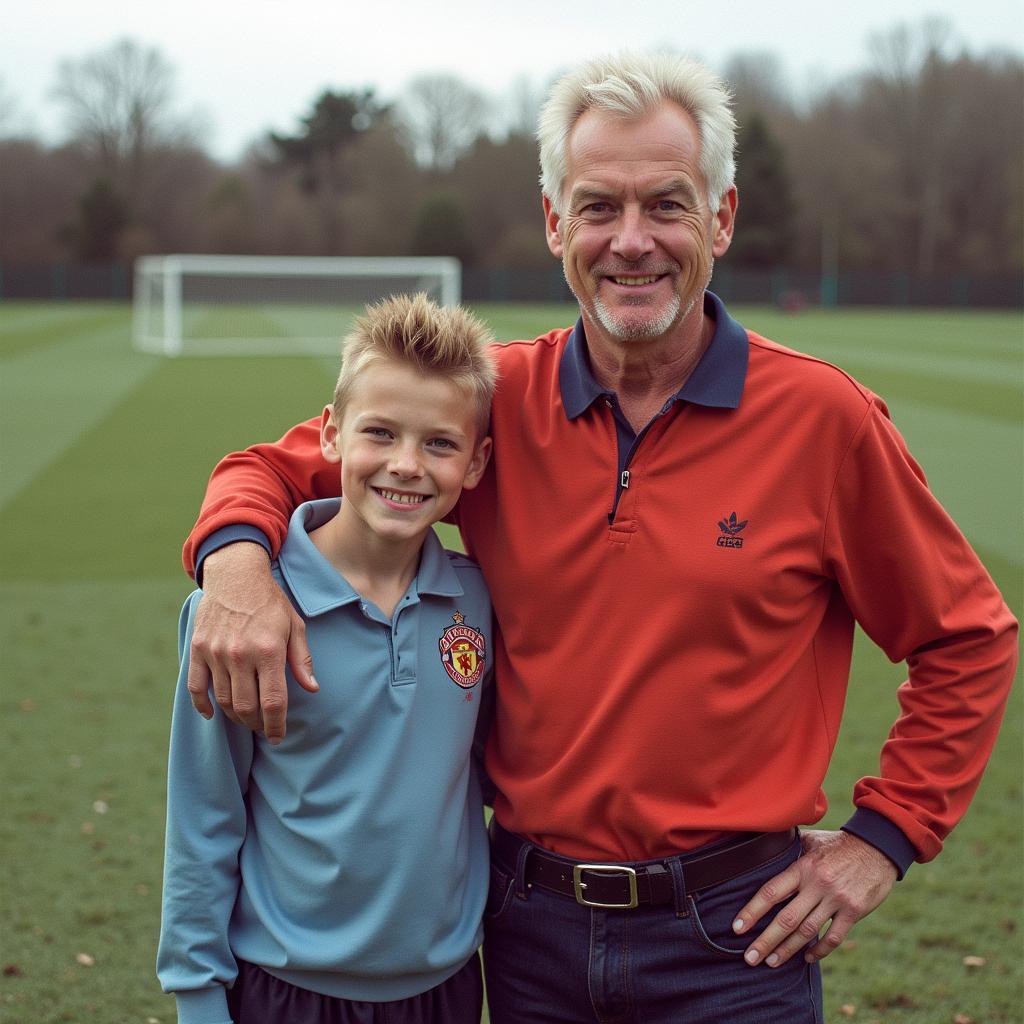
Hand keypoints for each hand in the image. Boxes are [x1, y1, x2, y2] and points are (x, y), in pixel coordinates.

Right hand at [186, 542, 317, 741]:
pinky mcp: (198, 649)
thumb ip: (302, 659)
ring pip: (224, 701)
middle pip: (246, 707)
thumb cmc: (270, 601)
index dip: (276, 725)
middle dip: (257, 724)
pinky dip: (203, 706)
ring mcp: (216, 653)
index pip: (273, 702)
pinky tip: (214, 714)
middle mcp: (241, 655)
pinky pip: (196, 687)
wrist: (235, 575)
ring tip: (247, 718)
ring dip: (236, 716)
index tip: (279, 736)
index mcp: (269, 651)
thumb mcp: (295, 625)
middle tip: (264, 727)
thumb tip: (312, 688)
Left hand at [732, 829, 897, 967]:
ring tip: (771, 962)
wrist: (878, 846)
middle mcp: (817, 885)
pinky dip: (819, 950)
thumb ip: (790, 849)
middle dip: (765, 941)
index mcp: (803, 867)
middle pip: (786, 918)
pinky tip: (807, 958)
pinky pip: (834, 937)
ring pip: (807, 931)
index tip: (738, 928)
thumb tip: (764, 847)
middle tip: (750, 957)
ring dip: (788, 950)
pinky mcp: (854, 911)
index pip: (771, 892)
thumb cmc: (839, 843)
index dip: (752, 911)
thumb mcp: (812, 840)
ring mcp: (836, 900)